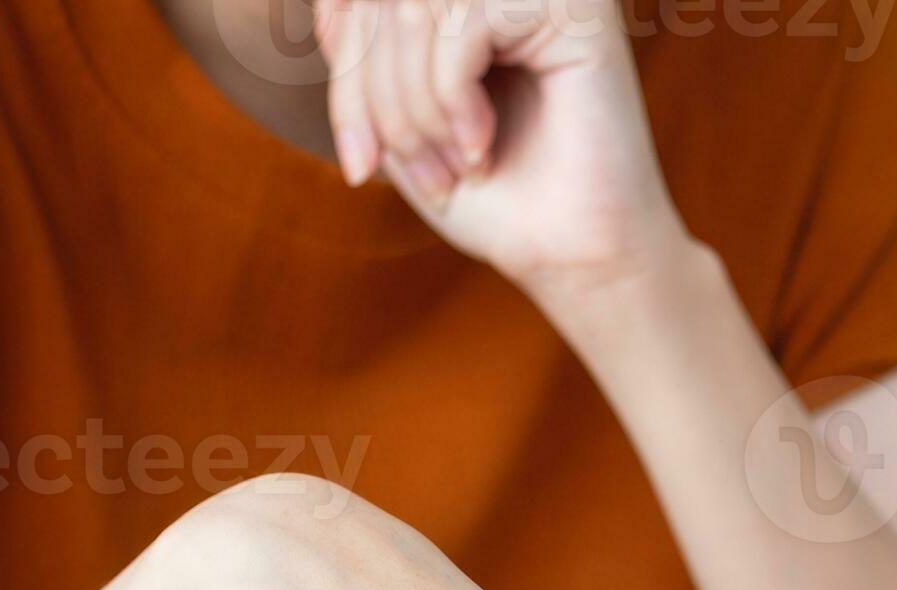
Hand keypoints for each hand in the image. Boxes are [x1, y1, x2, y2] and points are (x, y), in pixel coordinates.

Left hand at [316, 0, 687, 296]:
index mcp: (471, 1)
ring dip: (413, 108)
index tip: (360, 161)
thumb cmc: (498, 199)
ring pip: (412, 12)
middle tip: (411, 172)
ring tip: (452, 169)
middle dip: (373, 98)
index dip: (343, 70)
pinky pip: (460, 23)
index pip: (364, 2)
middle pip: (381, 4)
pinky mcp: (570, 6)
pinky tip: (482, 149)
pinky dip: (452, 99)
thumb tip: (318, 10)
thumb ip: (362, 57)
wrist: (577, 257)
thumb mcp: (401, 123)